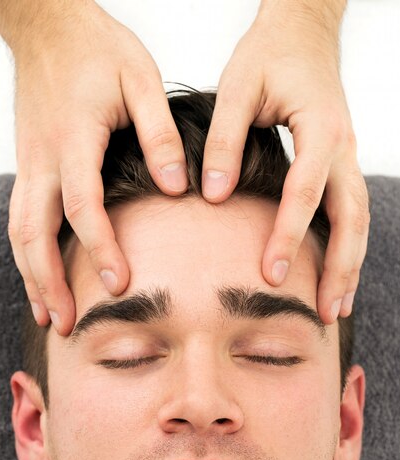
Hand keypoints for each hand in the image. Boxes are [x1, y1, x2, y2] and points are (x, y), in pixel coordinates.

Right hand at [7, 1, 187, 334]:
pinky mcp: (29, 164)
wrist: (48, 24)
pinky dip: (28, 254)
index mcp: (75, 138)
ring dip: (32, 277)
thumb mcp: (141, 81)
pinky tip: (40, 276)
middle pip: (35, 231)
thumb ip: (160, 135)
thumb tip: (176, 188)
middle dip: (49, 282)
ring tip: (49, 316)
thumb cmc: (98, 50)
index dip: (100, 248)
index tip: (119, 285)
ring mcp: (30, 162)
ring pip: (20, 231)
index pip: (83, 204)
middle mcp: (43, 157)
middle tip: (66, 324)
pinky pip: (20, 218)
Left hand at [202, 1, 369, 323]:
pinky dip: (346, 248)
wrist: (303, 32)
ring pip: (358, 221)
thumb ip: (225, 140)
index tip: (268, 274)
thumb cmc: (269, 55)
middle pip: (351, 218)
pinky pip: (350, 213)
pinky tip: (335, 276)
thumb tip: (216, 194)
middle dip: (339, 268)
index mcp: (320, 129)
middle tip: (322, 312)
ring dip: (350, 266)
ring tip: (335, 308)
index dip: (287, 236)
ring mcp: (347, 158)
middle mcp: (343, 148)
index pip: (305, 192)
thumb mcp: (239, 86)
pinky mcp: (340, 165)